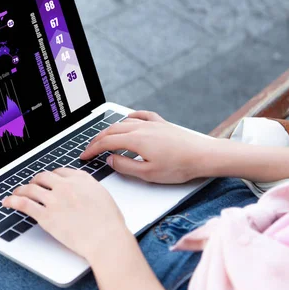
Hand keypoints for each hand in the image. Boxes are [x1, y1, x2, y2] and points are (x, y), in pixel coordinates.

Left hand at [2, 168, 126, 258]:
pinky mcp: (46, 216)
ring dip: (21, 189)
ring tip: (17, 192)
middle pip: (43, 177)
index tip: (48, 181)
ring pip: (31, 188)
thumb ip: (89, 190)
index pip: (60, 172)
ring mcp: (54, 200)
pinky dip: (13, 201)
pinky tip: (7, 202)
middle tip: (32, 186)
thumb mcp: (103, 197)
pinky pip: (24, 204)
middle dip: (36, 181)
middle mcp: (66, 186)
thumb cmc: (110, 224)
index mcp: (81, 179)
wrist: (106, 239)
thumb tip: (83, 192)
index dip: (51, 176)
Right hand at [80, 111, 213, 183]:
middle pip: (111, 130)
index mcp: (135, 140)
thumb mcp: (148, 173)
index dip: (92, 149)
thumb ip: (125, 166)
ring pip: (123, 123)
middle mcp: (141, 128)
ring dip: (110, 130)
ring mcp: (152, 124)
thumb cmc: (179, 166)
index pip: (106, 142)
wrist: (204, 156)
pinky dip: (130, 117)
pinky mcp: (162, 124)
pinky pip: (142, 116)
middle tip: (89, 149)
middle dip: (97, 139)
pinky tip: (128, 118)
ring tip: (103, 138)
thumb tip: (110, 159)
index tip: (84, 156)